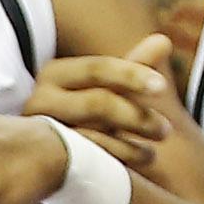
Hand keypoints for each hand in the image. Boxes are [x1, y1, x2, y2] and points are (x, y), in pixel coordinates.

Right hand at [22, 39, 183, 164]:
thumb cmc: (79, 116)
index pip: (98, 69)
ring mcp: (38, 133)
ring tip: (153, 154)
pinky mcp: (42, 163)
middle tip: (166, 130)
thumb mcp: (105, 89)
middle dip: (136, 116)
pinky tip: (137, 162)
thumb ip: (132, 66)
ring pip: (92, 137)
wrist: (38, 157)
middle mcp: (40, 101)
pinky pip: (85, 164)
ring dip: (130, 147)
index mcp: (54, 74)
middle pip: (96, 103)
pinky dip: (115, 162)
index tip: (163, 87)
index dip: (132, 75)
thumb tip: (164, 39)